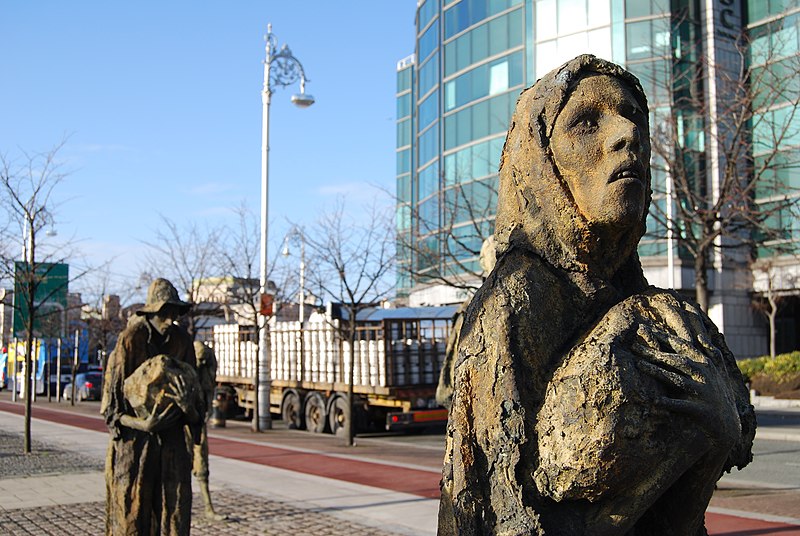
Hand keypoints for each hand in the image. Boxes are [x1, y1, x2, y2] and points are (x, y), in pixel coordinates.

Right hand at [120, 402, 179, 432]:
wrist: (149, 427)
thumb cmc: (151, 419)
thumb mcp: (153, 413)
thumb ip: (155, 407)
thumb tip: (157, 402)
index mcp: (160, 417)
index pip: (166, 411)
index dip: (169, 407)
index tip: (173, 403)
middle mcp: (163, 421)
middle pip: (171, 416)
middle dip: (175, 412)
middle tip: (179, 408)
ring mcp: (165, 424)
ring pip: (172, 420)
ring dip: (176, 416)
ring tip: (180, 413)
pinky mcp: (166, 426)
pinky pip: (172, 424)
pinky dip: (175, 421)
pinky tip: (178, 418)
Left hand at [164, 375, 191, 414]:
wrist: (189, 407)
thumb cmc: (191, 402)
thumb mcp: (193, 396)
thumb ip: (193, 391)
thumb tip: (193, 387)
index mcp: (187, 391)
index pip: (184, 384)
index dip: (182, 380)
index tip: (180, 376)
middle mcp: (183, 392)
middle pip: (180, 386)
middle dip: (178, 381)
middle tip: (175, 377)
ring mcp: (180, 396)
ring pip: (175, 390)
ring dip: (172, 387)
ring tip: (169, 384)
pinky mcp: (177, 399)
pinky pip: (172, 397)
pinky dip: (169, 395)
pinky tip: (165, 394)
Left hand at [633, 325, 738, 447]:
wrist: (728, 426)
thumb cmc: (720, 395)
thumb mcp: (721, 372)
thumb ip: (712, 352)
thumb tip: (701, 335)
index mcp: (706, 364)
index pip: (683, 347)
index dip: (665, 338)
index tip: (646, 330)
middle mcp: (704, 376)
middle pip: (676, 361)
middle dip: (655, 352)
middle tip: (634, 346)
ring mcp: (703, 393)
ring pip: (677, 380)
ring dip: (658, 372)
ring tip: (639, 365)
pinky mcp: (701, 410)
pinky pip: (682, 406)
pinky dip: (669, 403)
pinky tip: (654, 400)